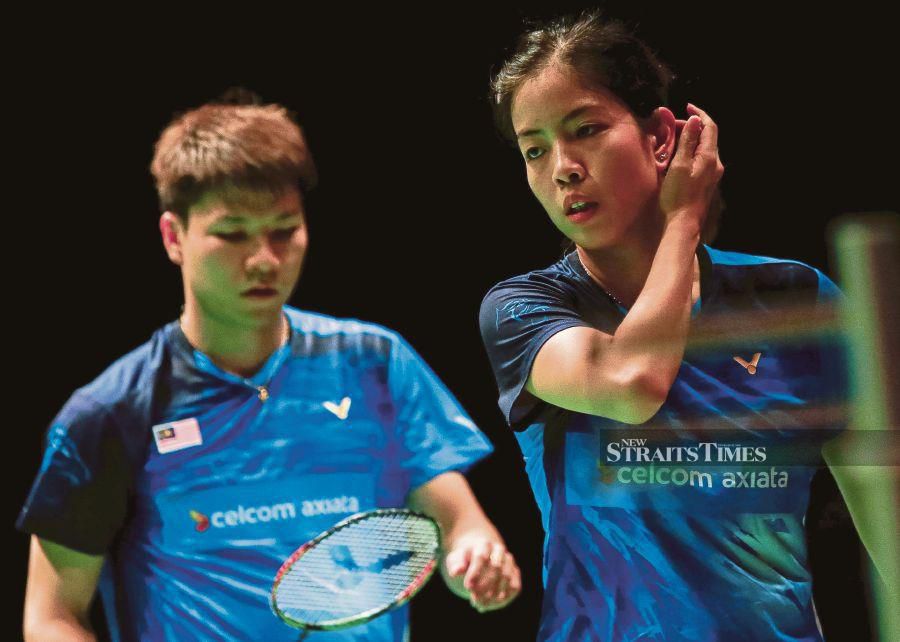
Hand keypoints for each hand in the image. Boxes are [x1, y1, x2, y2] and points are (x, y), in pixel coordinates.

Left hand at [443, 534, 520, 611]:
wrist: (478, 559)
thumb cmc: (464, 561)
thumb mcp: (455, 560)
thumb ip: (455, 565)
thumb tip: (455, 572)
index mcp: (483, 544)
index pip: (481, 557)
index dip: (475, 573)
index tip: (468, 587)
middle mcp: (499, 551)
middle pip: (496, 567)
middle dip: (485, 585)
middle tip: (474, 599)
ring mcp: (509, 561)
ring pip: (507, 578)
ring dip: (494, 594)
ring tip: (480, 604)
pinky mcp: (515, 573)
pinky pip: (515, 586)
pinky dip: (504, 597)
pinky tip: (492, 604)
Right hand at [659, 103, 724, 229]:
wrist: (683, 224)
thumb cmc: (678, 196)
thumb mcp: (679, 165)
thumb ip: (687, 142)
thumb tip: (694, 120)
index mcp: (710, 157)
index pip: (710, 127)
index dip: (699, 114)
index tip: (687, 106)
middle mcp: (715, 164)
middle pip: (707, 137)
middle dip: (691, 127)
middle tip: (671, 127)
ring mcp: (712, 174)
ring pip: (703, 148)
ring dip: (689, 140)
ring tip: (671, 140)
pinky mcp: (705, 182)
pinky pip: (700, 159)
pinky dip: (690, 151)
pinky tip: (677, 156)